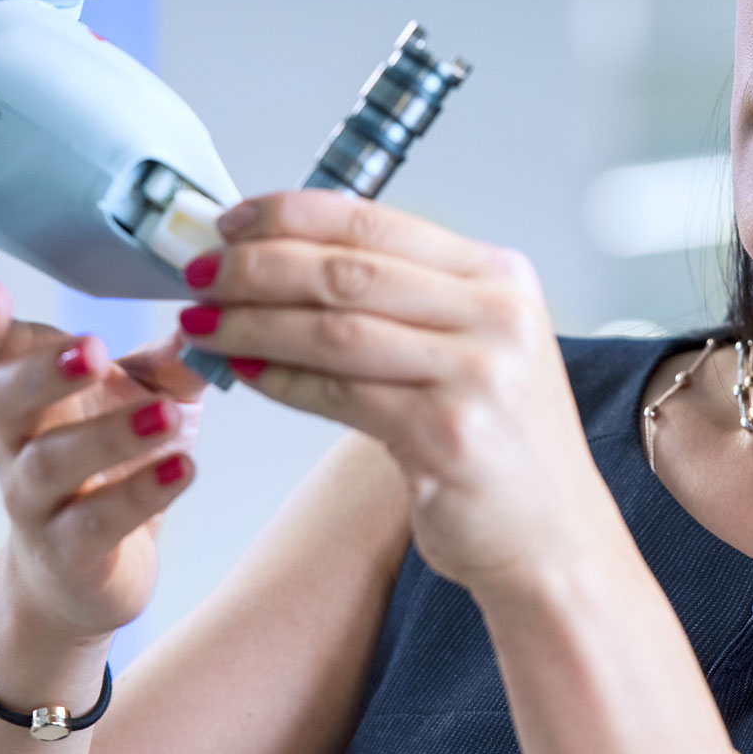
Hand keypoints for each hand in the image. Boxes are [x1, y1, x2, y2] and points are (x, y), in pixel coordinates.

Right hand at [0, 280, 204, 641]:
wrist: (83, 575)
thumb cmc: (109, 463)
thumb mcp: (146, 397)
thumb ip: (172, 360)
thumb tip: (208, 319)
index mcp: (25, 390)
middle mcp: (15, 442)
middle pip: (0, 400)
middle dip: (42, 372)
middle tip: (93, 349)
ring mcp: (35, 501)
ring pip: (48, 464)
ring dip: (107, 435)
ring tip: (165, 415)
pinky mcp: (69, 552)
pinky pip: (95, 523)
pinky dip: (141, 495)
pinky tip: (183, 469)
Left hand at [171, 190, 617, 594]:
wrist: (554, 538)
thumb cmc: (500, 441)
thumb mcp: (473, 345)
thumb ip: (403, 299)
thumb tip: (288, 260)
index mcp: (499, 275)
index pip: (376, 220)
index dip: (291, 215)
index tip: (231, 221)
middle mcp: (496, 314)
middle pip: (348, 270)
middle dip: (258, 266)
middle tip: (199, 271)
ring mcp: (477, 374)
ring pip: (335, 330)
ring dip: (254, 323)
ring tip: (203, 323)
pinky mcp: (448, 435)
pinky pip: (340, 395)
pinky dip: (282, 381)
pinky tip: (245, 372)